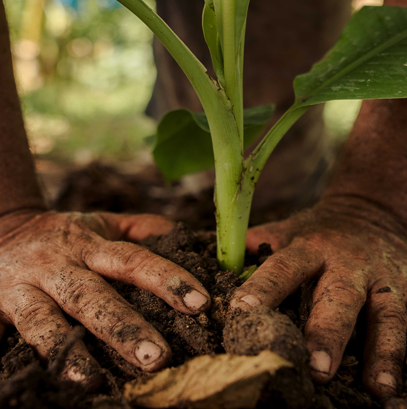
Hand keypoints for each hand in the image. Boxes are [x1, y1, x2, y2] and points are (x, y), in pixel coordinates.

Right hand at [0, 210, 210, 392]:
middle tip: (156, 358)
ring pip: (41, 318)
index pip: (132, 260)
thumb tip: (184, 235)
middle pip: (91, 296)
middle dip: (122, 326)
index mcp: (88, 246)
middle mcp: (55, 265)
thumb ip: (140, 228)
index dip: (166, 278)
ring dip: (63, 349)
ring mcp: (17, 286)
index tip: (200, 303)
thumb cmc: (59, 233)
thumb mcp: (100, 223)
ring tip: (90, 380)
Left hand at [231, 196, 406, 397]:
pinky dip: (399, 356)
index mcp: (309, 247)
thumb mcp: (289, 228)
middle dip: (327, 332)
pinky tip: (393, 389)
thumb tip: (213, 257)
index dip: (263, 289)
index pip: (283, 268)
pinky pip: (404, 325)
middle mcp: (346, 264)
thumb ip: (257, 243)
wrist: (372, 211)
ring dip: (379, 352)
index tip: (243, 312)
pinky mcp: (405, 292)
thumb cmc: (320, 228)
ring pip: (384, 316)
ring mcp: (380, 280)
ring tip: (374, 388)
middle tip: (315, 368)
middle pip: (337, 298)